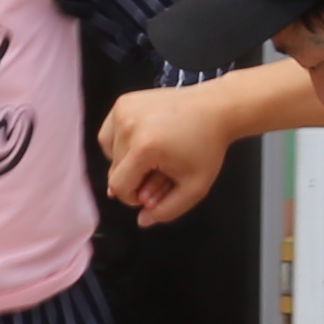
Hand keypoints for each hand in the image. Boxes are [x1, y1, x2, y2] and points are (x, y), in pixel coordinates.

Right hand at [99, 87, 235, 224]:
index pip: (119, 185)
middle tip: (158, 173)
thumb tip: (142, 221)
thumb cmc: (206, 149)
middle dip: (133, 178)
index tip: (152, 193)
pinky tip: (139, 143)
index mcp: (144, 148)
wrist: (214, 109)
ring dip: (124, 162)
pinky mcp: (123, 101)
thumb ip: (167, 211)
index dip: (133, 197)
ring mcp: (123, 111)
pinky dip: (119, 143)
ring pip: (108, 153)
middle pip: (113, 170)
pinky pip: (109, 133)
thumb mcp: (194, 188)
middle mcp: (128, 126)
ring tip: (149, 157)